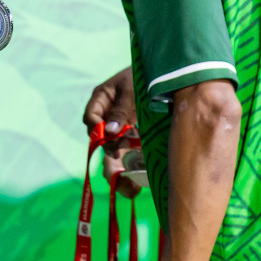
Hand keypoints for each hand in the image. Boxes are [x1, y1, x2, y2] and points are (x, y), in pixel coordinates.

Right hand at [86, 68, 140, 196]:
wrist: (169, 73)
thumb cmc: (147, 75)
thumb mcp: (132, 89)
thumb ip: (121, 109)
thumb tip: (110, 131)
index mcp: (102, 99)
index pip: (91, 118)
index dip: (97, 131)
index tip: (110, 142)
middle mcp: (109, 116)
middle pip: (101, 141)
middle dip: (108, 157)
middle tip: (118, 171)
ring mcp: (122, 127)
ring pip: (114, 152)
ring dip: (120, 168)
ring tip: (131, 188)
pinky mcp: (136, 137)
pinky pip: (130, 154)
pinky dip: (133, 167)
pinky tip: (140, 181)